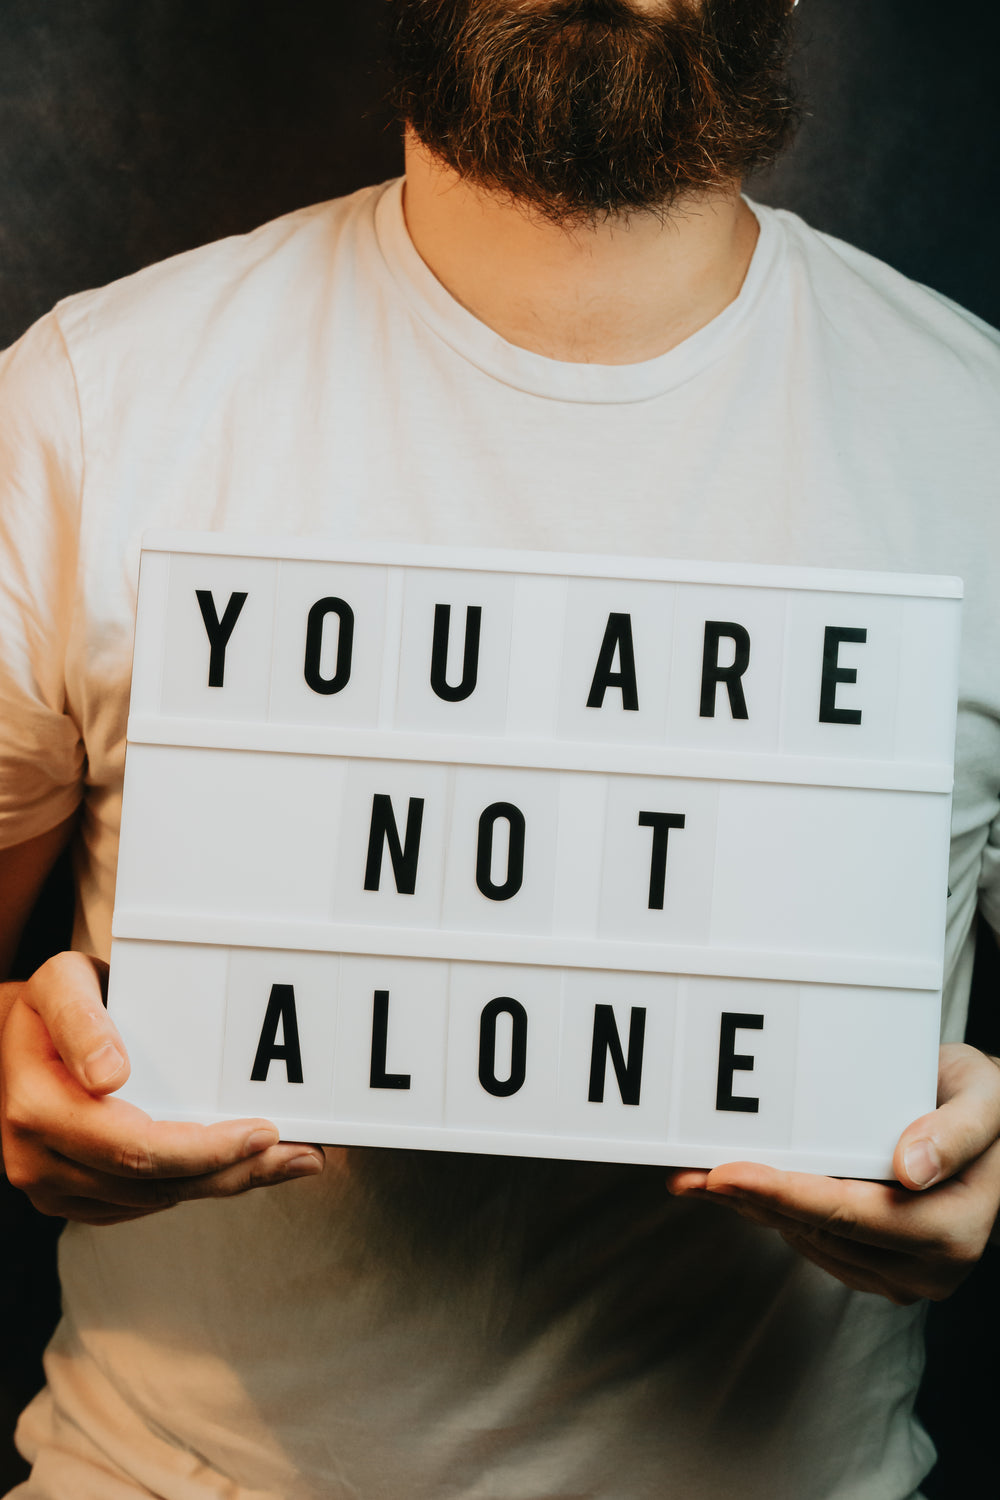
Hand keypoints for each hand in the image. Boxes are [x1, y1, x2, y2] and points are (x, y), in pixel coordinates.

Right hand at [0, 951, 325, 1223]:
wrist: (13, 1039)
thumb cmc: (48, 1004)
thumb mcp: (59, 985)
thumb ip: (83, 1021)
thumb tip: (110, 1074)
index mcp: (38, 1110)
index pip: (136, 1148)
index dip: (205, 1149)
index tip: (263, 1131)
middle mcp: (40, 1160)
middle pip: (156, 1184)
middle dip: (236, 1171)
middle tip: (302, 1155)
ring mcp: (55, 1186)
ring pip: (157, 1200)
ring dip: (226, 1182)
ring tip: (288, 1160)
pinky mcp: (75, 1197)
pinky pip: (145, 1203)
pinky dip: (197, 1186)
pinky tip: (240, 1167)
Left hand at [666, 1043, 999, 1304]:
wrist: (996, 1134)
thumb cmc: (985, 1105)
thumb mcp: (985, 1098)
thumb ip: (955, 1131)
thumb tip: (908, 1170)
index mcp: (954, 1228)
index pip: (851, 1214)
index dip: (783, 1194)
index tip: (725, 1173)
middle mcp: (928, 1267)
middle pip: (816, 1231)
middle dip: (748, 1201)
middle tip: (685, 1172)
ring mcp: (902, 1277)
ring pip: (805, 1241)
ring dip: (750, 1208)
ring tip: (695, 1173)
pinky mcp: (877, 1271)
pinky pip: (811, 1243)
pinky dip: (769, 1214)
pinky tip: (734, 1189)